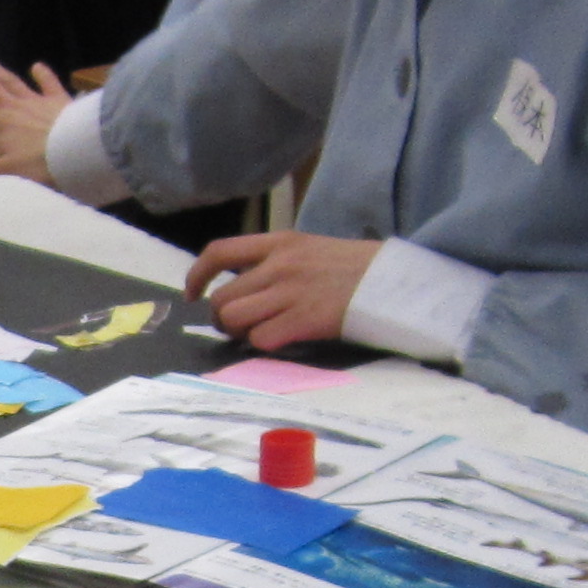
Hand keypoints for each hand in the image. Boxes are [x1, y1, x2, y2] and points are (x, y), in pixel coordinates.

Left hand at [188, 231, 383, 347]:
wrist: (394, 281)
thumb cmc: (355, 269)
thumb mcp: (311, 249)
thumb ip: (275, 263)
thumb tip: (242, 288)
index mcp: (281, 242)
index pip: (219, 251)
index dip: (197, 275)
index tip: (193, 293)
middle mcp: (280, 265)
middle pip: (222, 297)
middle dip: (223, 317)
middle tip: (239, 325)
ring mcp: (290, 292)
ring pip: (234, 318)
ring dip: (239, 332)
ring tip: (258, 332)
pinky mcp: (303, 320)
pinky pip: (260, 339)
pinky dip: (263, 345)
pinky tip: (281, 340)